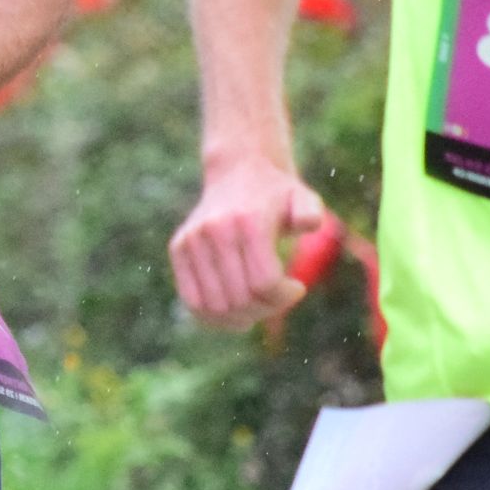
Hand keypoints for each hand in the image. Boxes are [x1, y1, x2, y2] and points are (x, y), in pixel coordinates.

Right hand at [169, 156, 325, 329]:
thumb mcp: (303, 197)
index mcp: (247, 221)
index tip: (297, 287)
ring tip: (258, 307)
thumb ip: (310, 211)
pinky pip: (192, 301)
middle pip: (240, 299)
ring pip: (215, 307)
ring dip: (242, 317)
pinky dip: (214, 319)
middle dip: (266, 309)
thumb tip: (307, 223)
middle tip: (278, 299)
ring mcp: (192, 239)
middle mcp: (214, 230)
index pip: (264, 283)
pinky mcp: (178, 248)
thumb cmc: (278, 194)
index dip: (284, 297)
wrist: (239, 171)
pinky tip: (236, 314)